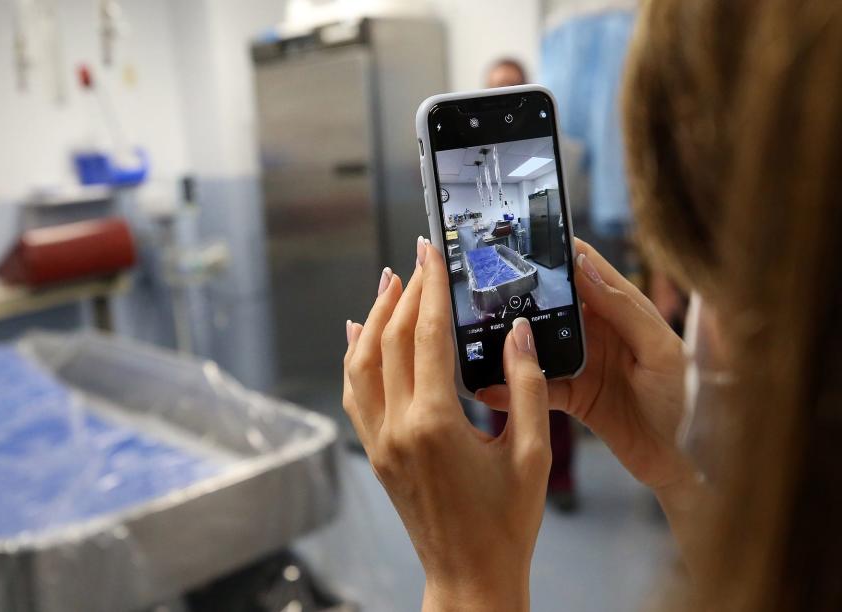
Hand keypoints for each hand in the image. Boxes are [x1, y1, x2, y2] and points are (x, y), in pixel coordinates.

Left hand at [343, 238, 549, 611]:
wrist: (470, 576)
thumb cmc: (506, 523)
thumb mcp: (532, 453)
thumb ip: (526, 386)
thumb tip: (518, 331)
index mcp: (434, 423)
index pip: (426, 336)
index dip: (429, 288)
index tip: (431, 253)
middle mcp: (396, 427)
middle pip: (388, 340)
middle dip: (402, 292)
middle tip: (416, 258)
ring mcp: (379, 441)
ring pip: (360, 363)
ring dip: (373, 318)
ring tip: (389, 284)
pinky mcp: (375, 452)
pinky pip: (354, 393)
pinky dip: (354, 357)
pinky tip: (358, 334)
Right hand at [476, 239, 691, 493]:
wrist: (683, 461)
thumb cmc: (684, 399)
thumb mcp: (660, 349)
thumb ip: (624, 309)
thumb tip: (585, 267)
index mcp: (624, 309)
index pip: (588, 267)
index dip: (560, 249)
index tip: (525, 235)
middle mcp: (599, 330)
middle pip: (554, 302)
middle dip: (522, 292)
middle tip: (484, 283)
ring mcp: (583, 362)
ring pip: (538, 343)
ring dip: (511, 341)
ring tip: (476, 334)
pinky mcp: (572, 395)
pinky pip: (537, 386)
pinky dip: (513, 388)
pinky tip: (488, 388)